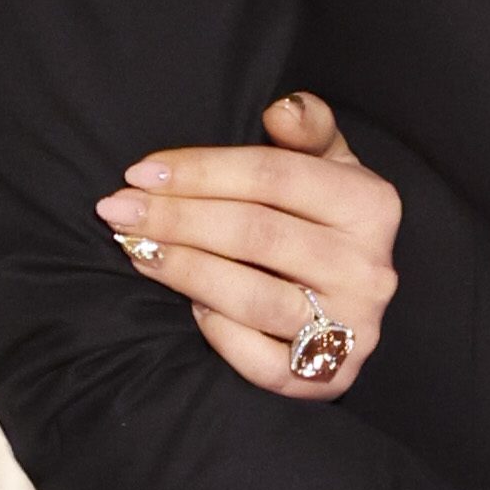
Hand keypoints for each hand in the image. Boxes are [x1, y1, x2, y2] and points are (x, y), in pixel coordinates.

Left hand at [95, 92, 397, 396]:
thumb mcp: (327, 164)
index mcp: (371, 205)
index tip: (140, 172)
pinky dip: (219, 334)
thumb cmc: (321, 221)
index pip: (273, 176)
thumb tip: (282, 110)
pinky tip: (189, 308)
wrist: (352, 302)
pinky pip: (261, 362)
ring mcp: (353, 329)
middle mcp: (369, 268)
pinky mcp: (330, 380)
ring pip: (253, 298)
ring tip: (138, 253)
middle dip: (177, 220)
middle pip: (256, 235)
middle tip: (119, 212)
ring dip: (185, 272)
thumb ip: (308, 127)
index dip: (201, 172)